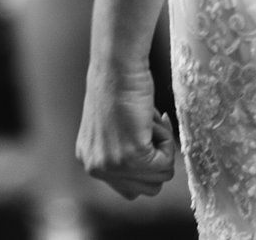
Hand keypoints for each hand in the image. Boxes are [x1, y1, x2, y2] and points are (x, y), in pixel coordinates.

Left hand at [76, 62, 175, 199]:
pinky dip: (166, 141)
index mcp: (89, 161)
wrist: (118, 66)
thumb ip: (122, 154)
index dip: (145, 163)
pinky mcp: (131, 157)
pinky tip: (149, 120)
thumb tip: (150, 174)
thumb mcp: (112, 130)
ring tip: (145, 122)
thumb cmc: (119, 88)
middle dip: (155, 160)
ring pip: (159, 179)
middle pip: (146, 189)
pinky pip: (166, 164)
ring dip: (161, 148)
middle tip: (146, 128)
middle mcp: (95, 168)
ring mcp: (112, 165)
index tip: (145, 137)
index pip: (129, 188)